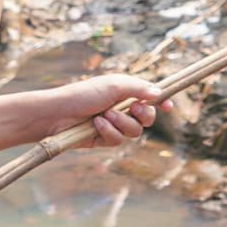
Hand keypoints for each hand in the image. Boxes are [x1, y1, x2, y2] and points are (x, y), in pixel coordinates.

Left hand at [34, 74, 158, 145]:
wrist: (58, 114)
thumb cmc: (84, 94)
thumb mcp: (114, 85)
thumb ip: (139, 89)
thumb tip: (159, 93)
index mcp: (125, 92)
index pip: (150, 97)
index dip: (161, 102)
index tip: (168, 107)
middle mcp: (122, 108)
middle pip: (147, 118)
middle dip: (143, 114)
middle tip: (133, 107)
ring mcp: (114, 125)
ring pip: (135, 131)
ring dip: (122, 122)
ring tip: (104, 115)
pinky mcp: (105, 139)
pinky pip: (119, 140)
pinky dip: (109, 132)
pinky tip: (96, 125)